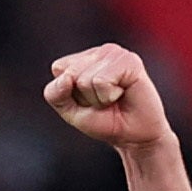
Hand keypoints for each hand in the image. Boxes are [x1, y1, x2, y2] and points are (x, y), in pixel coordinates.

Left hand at [44, 44, 173, 150]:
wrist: (136, 138)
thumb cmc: (107, 123)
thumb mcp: (71, 112)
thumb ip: (55, 95)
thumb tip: (66, 78)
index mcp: (84, 58)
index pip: (59, 68)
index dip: (70, 93)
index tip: (90, 101)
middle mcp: (99, 52)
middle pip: (71, 74)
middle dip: (86, 97)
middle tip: (105, 103)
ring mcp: (115, 53)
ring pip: (87, 79)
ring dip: (99, 99)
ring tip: (114, 100)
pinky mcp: (129, 61)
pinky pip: (102, 81)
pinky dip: (109, 96)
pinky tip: (123, 94)